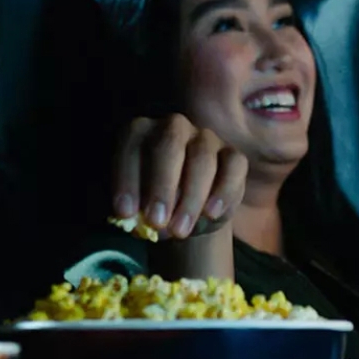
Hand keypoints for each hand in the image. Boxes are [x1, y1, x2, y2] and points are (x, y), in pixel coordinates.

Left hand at [113, 115, 246, 239]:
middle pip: (169, 145)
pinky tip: (211, 214)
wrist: (186, 212)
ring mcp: (205, 138)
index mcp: (140, 133)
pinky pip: (233, 167)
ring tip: (180, 230)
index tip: (125, 214)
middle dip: (162, 186)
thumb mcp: (137, 209)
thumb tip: (134, 221)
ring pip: (202, 159)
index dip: (126, 180)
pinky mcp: (232, 154)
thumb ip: (133, 211)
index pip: (131, 146)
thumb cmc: (151, 203)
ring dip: (191, 197)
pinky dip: (224, 191)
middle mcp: (172, 127)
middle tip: (156, 221)